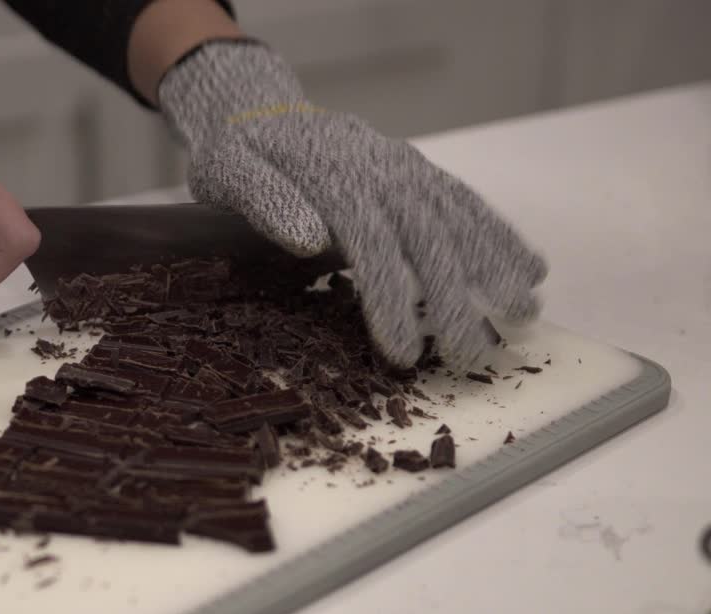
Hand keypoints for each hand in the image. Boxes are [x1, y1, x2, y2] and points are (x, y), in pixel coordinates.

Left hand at [158, 41, 546, 367]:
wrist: (259, 110)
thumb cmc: (238, 155)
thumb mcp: (229, 172)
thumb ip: (265, 201)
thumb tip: (307, 239)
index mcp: (332, 178)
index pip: (372, 246)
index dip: (391, 301)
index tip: (403, 352)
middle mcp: (379, 171)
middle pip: (427, 238)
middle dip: (454, 300)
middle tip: (473, 355)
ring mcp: (404, 168)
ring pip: (459, 219)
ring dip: (496, 267)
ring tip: (527, 315)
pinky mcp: (417, 171)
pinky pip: (464, 202)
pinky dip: (499, 235)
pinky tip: (530, 268)